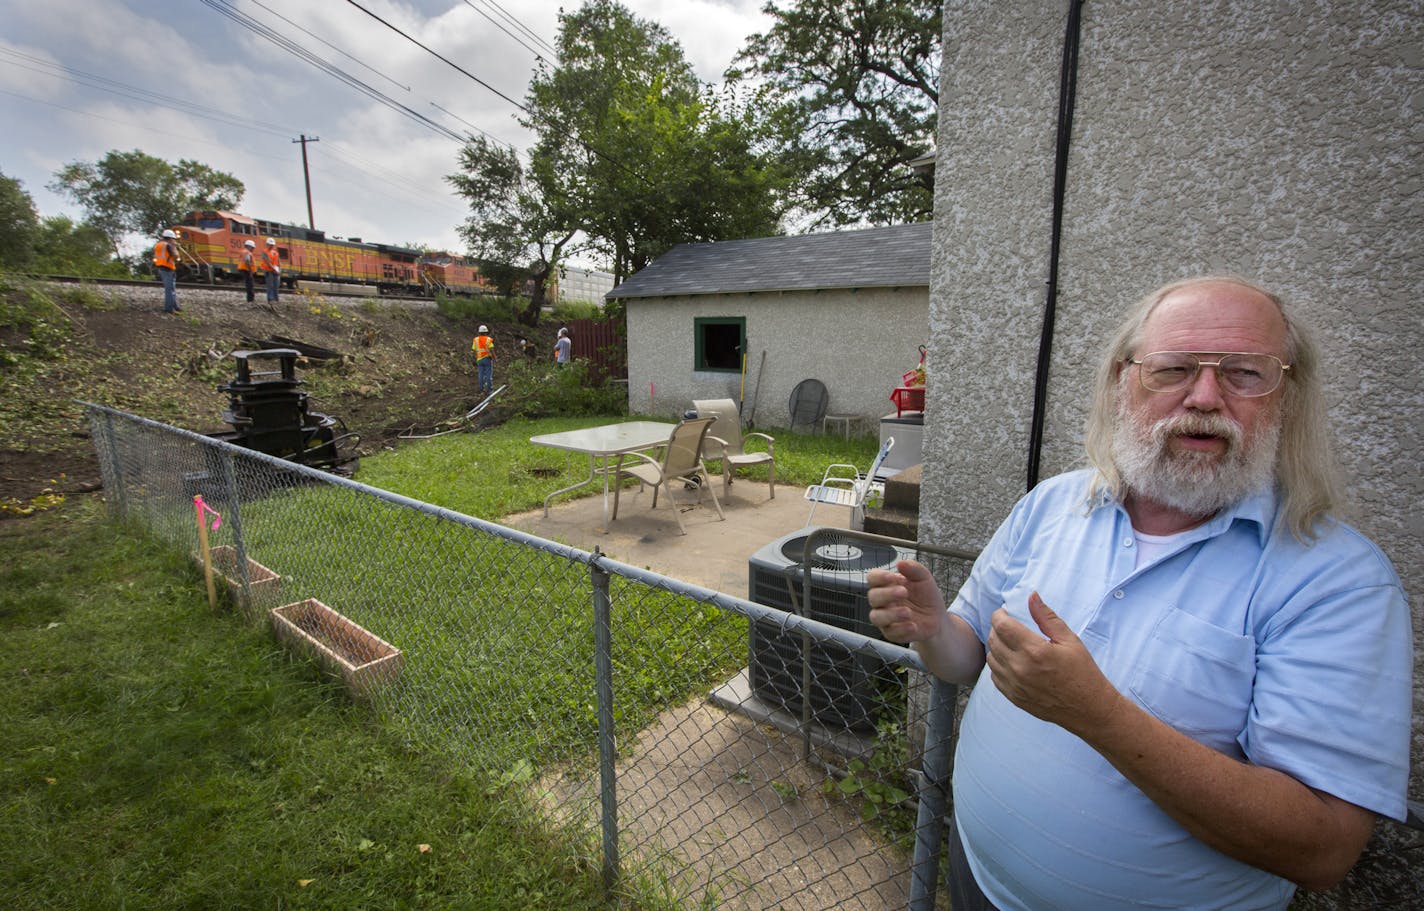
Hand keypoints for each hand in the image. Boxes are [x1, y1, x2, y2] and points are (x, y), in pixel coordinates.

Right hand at [867, 559, 946, 642]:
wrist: (937, 617)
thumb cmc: (926, 596)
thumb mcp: (924, 578)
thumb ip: (914, 569)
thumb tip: (901, 563)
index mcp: (887, 585)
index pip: (872, 578)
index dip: (878, 577)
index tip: (891, 576)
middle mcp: (882, 602)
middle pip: (873, 597)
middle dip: (887, 594)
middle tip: (904, 592)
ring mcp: (885, 618)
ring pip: (876, 617)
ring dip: (891, 614)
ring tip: (908, 612)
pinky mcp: (892, 633)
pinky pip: (890, 633)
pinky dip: (902, 629)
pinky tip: (913, 625)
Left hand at [985, 592, 1124, 736]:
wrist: (1090, 709)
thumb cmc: (1083, 672)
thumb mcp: (1070, 640)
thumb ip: (1047, 617)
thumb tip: (1032, 596)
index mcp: (1035, 651)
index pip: (1002, 626)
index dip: (999, 615)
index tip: (1004, 613)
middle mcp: (1020, 668)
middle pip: (993, 640)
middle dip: (998, 628)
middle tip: (1009, 626)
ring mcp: (1015, 685)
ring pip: (991, 658)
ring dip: (997, 646)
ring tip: (1011, 643)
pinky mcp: (1014, 697)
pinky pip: (994, 676)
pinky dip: (999, 665)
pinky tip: (1012, 661)